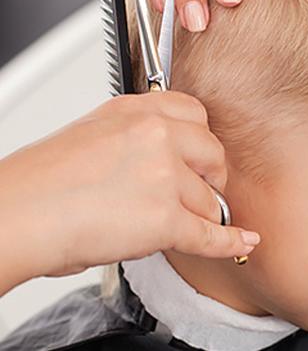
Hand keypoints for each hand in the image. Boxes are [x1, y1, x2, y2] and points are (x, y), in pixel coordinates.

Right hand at [0, 91, 259, 294]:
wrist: (18, 213)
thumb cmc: (44, 180)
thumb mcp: (94, 133)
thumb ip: (136, 136)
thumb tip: (166, 155)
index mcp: (137, 111)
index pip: (196, 113)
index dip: (202, 140)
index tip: (201, 156)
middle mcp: (155, 135)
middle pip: (214, 153)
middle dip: (211, 175)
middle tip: (200, 189)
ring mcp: (164, 174)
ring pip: (209, 199)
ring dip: (197, 215)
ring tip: (170, 223)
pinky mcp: (164, 218)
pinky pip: (210, 233)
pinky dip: (229, 240)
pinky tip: (242, 240)